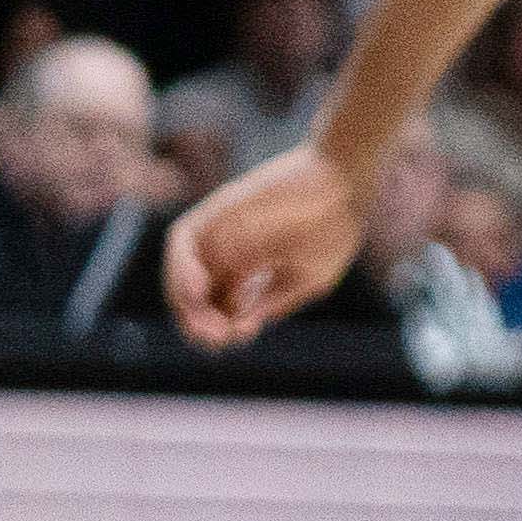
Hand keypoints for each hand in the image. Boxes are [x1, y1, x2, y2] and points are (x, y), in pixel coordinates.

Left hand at [167, 142, 370, 347]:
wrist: (341, 183)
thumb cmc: (334, 231)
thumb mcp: (307, 278)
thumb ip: (270, 301)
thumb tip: (238, 327)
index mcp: (252, 275)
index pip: (221, 310)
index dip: (221, 329)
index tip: (236, 336)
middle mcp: (227, 255)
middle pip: (196, 298)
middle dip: (199, 322)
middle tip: (215, 337)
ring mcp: (218, 234)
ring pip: (182, 274)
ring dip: (186, 302)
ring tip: (204, 321)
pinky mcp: (213, 213)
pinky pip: (181, 242)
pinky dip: (180, 268)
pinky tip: (197, 290)